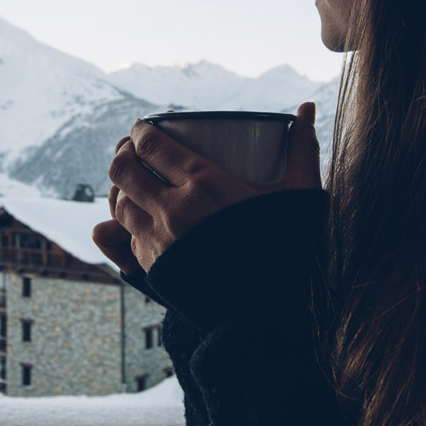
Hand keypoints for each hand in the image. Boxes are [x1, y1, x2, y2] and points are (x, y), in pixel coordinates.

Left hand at [92, 102, 320, 272]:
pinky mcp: (154, 269)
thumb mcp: (299, 196)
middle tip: (135, 153)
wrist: (270, 318)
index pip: (151, 144)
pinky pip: (127, 237)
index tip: (144, 128)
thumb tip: (306, 107)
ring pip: (119, 204)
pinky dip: (131, 224)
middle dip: (123, 155)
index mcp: (206, 184)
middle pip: (123, 170)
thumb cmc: (290, 252)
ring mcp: (159, 242)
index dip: (140, 131)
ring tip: (137, 185)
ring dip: (123, 190)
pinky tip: (146, 220)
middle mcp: (174, 210)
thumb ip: (302, 149)